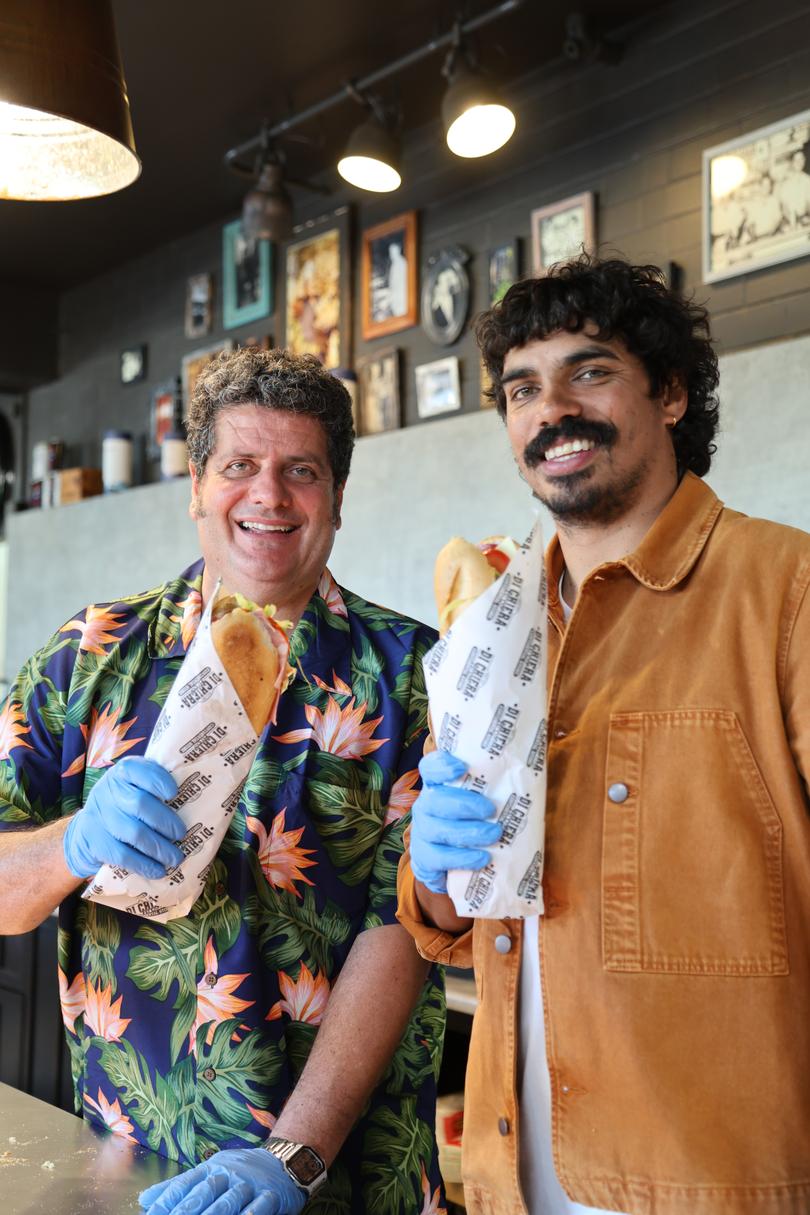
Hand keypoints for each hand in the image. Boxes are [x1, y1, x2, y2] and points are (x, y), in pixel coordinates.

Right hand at [63, 756, 182, 878]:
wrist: (87, 830)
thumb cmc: (123, 805)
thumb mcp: (133, 787)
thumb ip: (155, 788)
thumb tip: (195, 799)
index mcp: (123, 773)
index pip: (138, 770)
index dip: (157, 780)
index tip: (174, 793)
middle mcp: (108, 791)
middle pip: (139, 804)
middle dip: (165, 821)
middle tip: (182, 834)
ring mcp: (99, 817)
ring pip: (133, 832)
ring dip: (159, 847)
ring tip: (176, 858)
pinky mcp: (95, 842)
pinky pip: (122, 855)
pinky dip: (143, 864)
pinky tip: (158, 870)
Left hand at [139, 1148, 306, 1214]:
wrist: (281, 1161)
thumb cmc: (239, 1172)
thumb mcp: (209, 1172)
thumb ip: (178, 1187)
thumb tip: (145, 1198)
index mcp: (210, 1169)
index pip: (184, 1184)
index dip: (166, 1201)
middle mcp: (228, 1174)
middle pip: (203, 1194)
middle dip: (184, 1213)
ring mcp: (249, 1184)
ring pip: (228, 1202)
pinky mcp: (270, 1195)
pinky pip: (258, 1208)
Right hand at [410, 749, 500, 893]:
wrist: (454, 867)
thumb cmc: (474, 826)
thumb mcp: (481, 805)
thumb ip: (494, 791)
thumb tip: (529, 779)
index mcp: (438, 787)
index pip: (430, 769)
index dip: (441, 766)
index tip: (462, 767)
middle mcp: (426, 807)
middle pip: (434, 799)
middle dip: (464, 804)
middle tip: (490, 810)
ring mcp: (422, 833)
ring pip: (436, 829)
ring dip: (467, 832)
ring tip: (494, 834)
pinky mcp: (424, 858)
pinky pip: (438, 858)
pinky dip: (461, 858)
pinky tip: (482, 858)